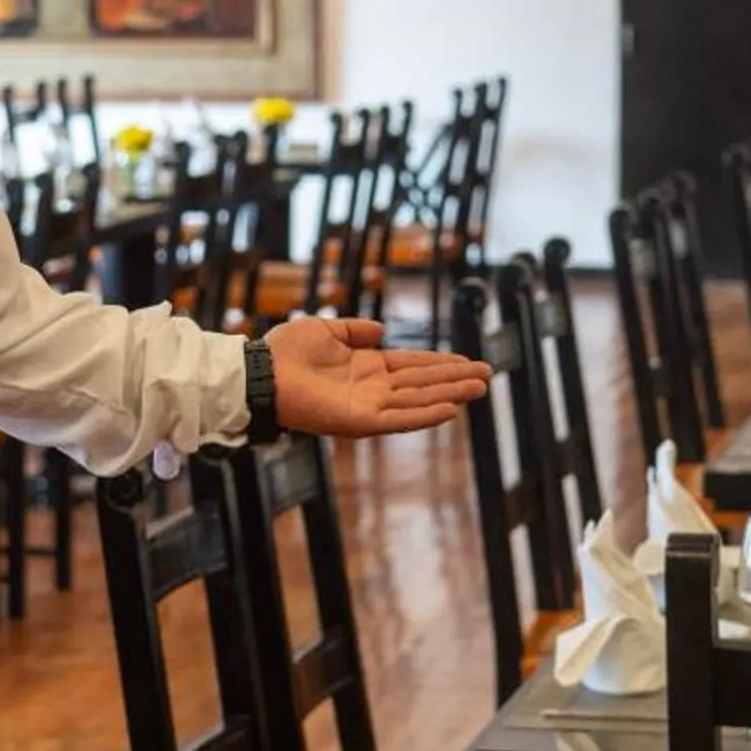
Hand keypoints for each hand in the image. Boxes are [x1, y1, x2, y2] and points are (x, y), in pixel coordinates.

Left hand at [264, 317, 491, 438]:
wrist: (262, 373)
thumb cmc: (286, 351)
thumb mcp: (325, 329)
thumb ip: (355, 330)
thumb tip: (381, 331)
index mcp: (366, 366)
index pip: (413, 365)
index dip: (441, 363)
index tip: (469, 361)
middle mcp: (372, 388)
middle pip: (423, 382)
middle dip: (455, 378)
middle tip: (488, 374)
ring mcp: (369, 406)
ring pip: (418, 399)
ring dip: (450, 394)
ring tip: (480, 389)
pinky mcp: (360, 421)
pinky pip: (399, 419)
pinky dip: (425, 415)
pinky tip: (450, 410)